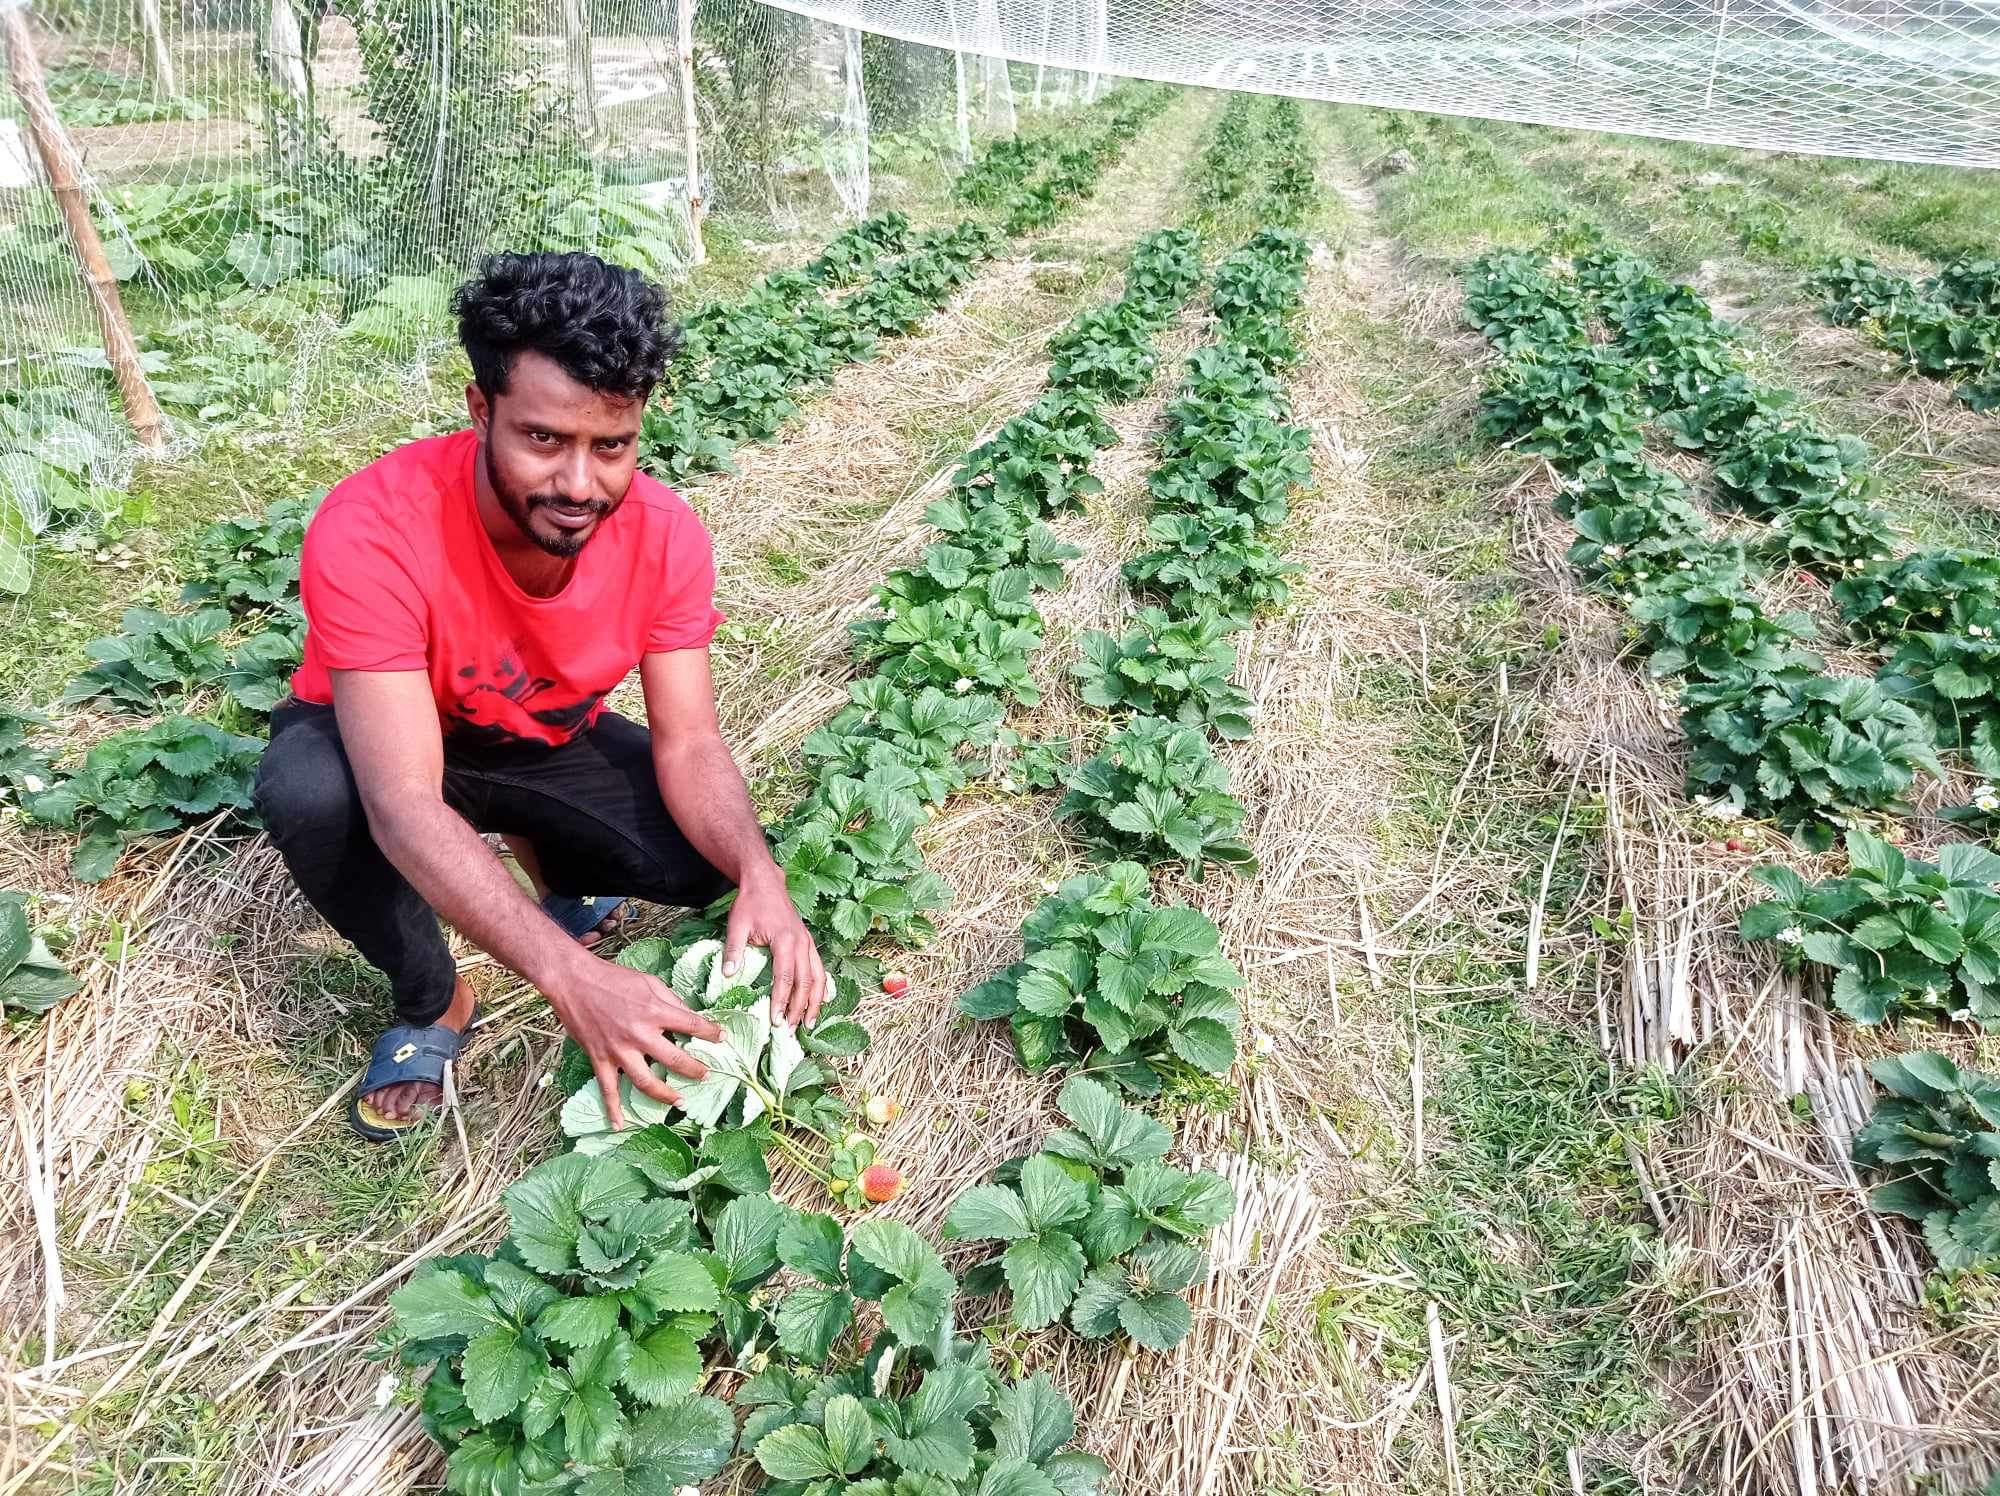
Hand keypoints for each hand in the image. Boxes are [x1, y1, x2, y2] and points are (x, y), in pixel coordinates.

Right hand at [547, 950, 722, 1131]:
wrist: (574, 981)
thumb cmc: (614, 978)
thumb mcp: (649, 981)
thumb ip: (670, 1000)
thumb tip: (689, 1016)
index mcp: (655, 1011)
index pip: (691, 1025)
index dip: (710, 1033)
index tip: (722, 1038)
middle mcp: (639, 1034)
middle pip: (674, 1059)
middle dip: (694, 1069)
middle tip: (707, 1075)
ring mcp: (619, 1050)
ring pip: (646, 1081)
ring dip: (665, 1095)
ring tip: (680, 1102)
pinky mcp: (600, 1058)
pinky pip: (607, 1089)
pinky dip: (612, 1109)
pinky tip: (619, 1125)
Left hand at [725, 864, 828, 1028]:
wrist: (766, 882)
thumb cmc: (750, 903)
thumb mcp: (737, 925)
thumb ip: (733, 950)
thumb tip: (727, 976)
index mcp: (785, 940)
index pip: (785, 977)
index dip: (782, 1001)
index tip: (777, 1020)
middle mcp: (801, 943)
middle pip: (806, 982)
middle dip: (800, 1008)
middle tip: (792, 1030)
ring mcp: (808, 942)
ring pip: (819, 977)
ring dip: (815, 1002)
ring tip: (809, 1024)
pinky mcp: (808, 942)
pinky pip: (820, 968)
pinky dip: (821, 987)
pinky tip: (819, 1002)